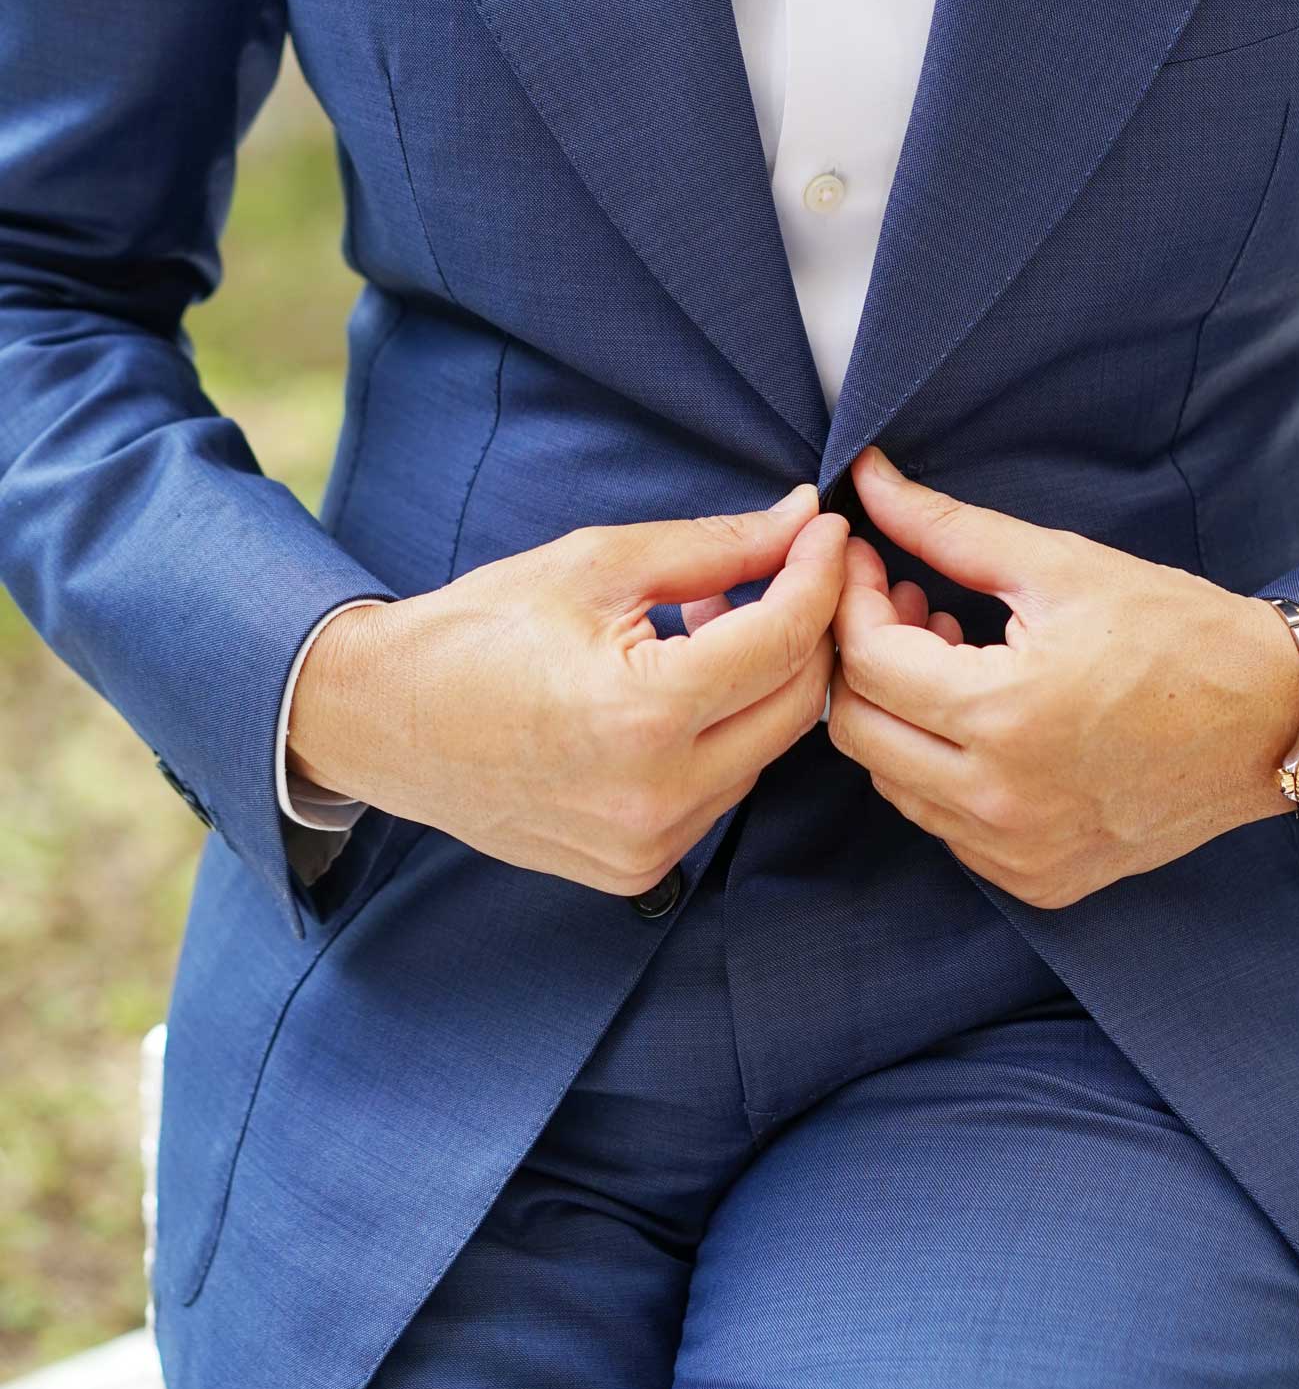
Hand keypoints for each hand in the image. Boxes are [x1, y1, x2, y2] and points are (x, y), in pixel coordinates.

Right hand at [288, 485, 846, 898]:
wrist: (382, 721)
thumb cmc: (477, 630)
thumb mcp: (596, 564)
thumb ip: (714, 546)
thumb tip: (801, 520)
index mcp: (645, 714)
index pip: (783, 638)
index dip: (818, 573)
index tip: (826, 530)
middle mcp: (657, 795)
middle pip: (797, 703)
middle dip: (806, 628)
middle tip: (783, 569)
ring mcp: (649, 844)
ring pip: (766, 750)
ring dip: (761, 681)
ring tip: (706, 620)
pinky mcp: (639, 868)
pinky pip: (722, 790)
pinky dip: (723, 732)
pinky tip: (679, 684)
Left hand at [825, 447, 1298, 908]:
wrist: (1274, 720)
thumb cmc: (1178, 632)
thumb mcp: (1060, 566)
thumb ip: (947, 528)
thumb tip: (868, 479)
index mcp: (1005, 716)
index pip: (868, 661)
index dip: (853, 599)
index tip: (871, 560)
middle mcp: (1002, 802)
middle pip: (860, 731)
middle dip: (863, 658)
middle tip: (905, 603)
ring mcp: (1019, 852)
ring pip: (894, 783)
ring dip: (900, 714)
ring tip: (953, 654)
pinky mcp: (1039, 879)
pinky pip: (946, 825)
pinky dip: (941, 769)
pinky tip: (984, 717)